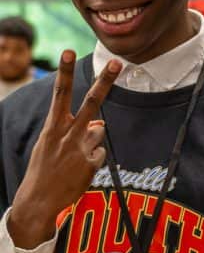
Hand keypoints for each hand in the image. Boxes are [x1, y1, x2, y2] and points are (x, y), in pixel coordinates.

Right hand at [7, 50, 121, 248]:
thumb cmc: (45, 169)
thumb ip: (74, 130)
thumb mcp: (52, 145)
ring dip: (91, 141)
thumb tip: (100, 123)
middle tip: (117, 62)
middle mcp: (67, 134)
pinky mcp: (91, 163)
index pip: (59, 93)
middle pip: (90, 103)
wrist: (38, 201)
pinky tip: (79, 171)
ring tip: (74, 158)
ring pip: (99, 131)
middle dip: (104, 82)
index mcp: (52, 126)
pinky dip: (92, 160)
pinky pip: (100, 154)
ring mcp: (80, 148)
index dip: (64, 72)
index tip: (67, 50)